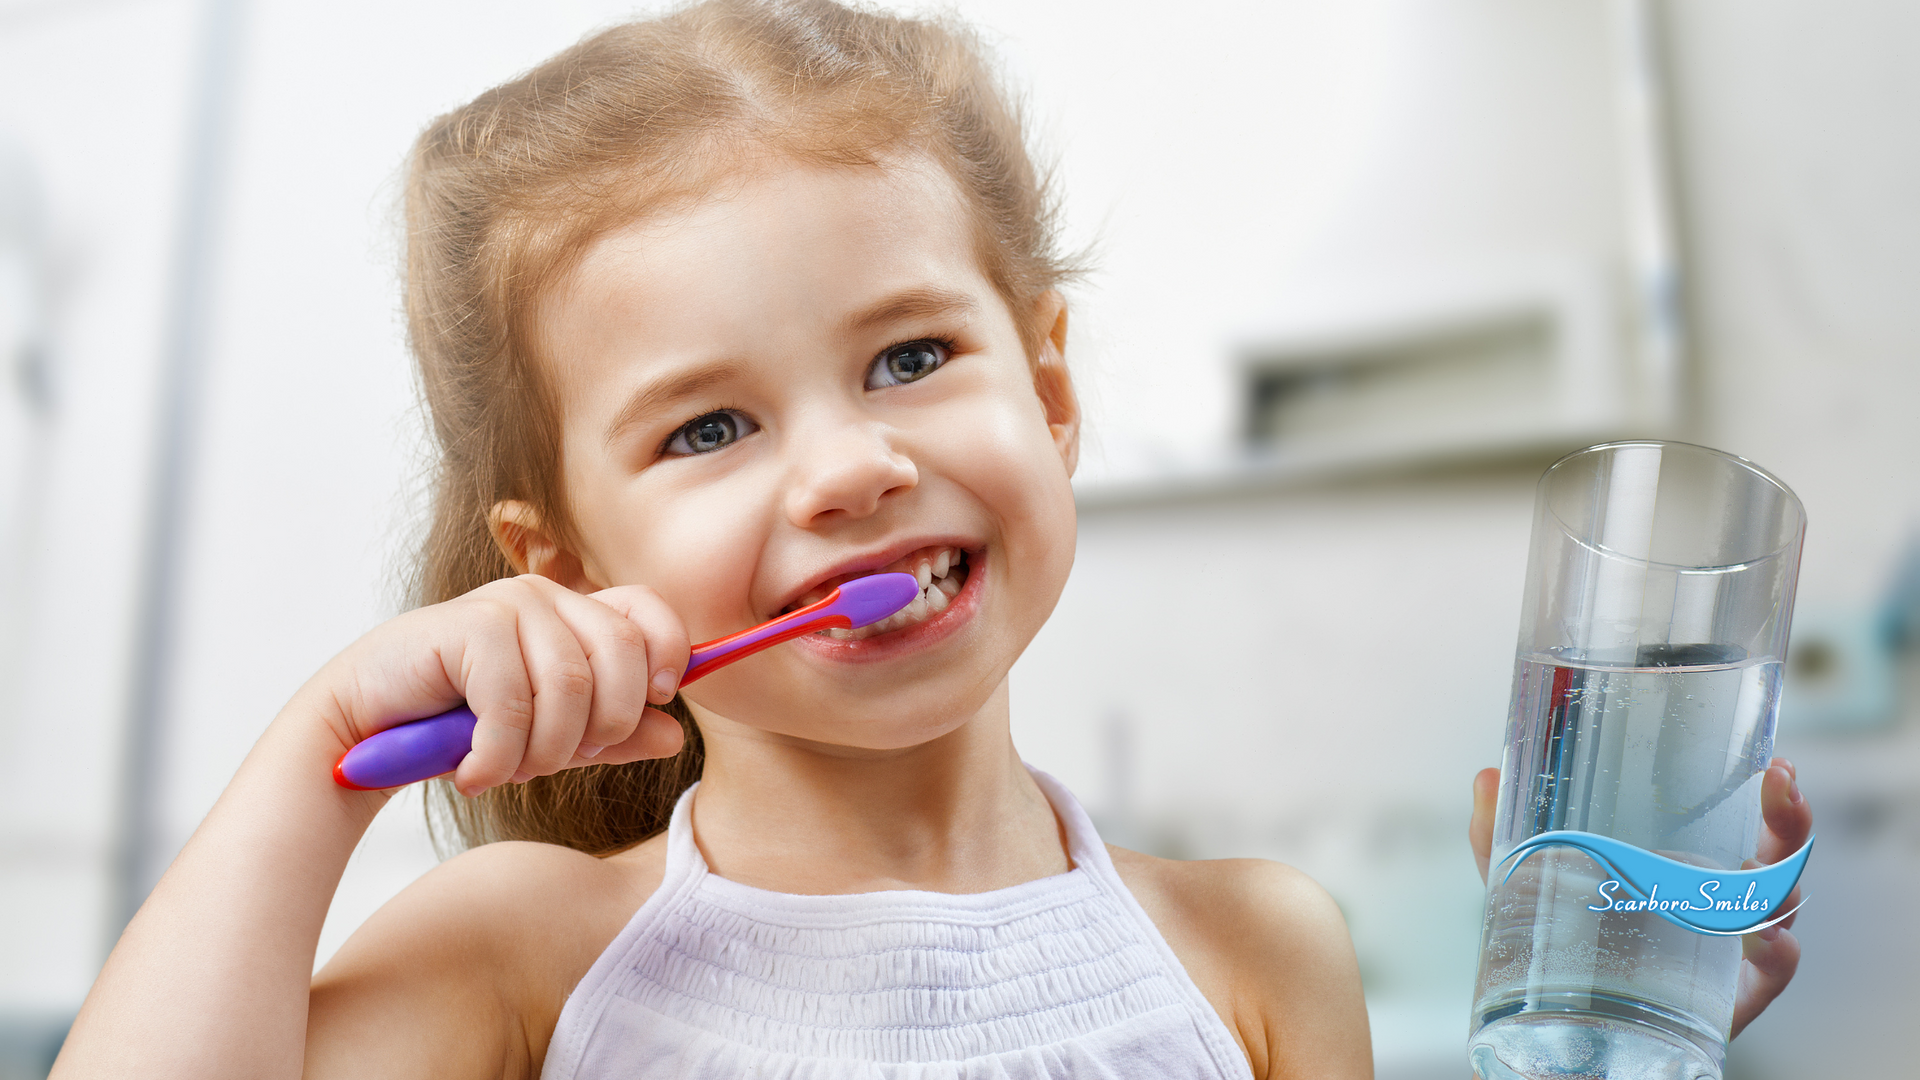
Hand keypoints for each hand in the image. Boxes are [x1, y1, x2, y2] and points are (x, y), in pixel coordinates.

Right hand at [316, 575, 688, 795]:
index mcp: (574, 615)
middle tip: (559, 761)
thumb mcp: (549, 738)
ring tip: (508, 772)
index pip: (650, 613)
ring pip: (571, 687)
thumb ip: (611, 737)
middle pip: (623, 654)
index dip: (668, 656)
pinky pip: (513, 704)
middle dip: (603, 726)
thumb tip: (675, 737)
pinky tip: (473, 774)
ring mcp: (506, 606)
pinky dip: (498, 757)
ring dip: (544, 752)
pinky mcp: (468, 626)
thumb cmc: (459, 728)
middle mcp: (545, 598)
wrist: (363, 731)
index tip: (655, 702)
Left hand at [1468, 757, 1811, 1038]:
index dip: (1772, 797)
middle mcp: (1715, 908)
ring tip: (1758, 864)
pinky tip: (1768, 939)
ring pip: (1777, 913)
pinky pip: (1767, 980)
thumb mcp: (1527, 888)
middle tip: (1781, 785)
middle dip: (1789, 821)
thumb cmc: (1558, 950)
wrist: (1564, 1035)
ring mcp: (1723, 955)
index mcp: (1688, 871)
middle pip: (1776, 859)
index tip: (1777, 765)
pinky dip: (1776, 956)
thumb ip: (1502, 838)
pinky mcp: (1723, 1003)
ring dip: (1781, 883)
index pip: (1745, 826)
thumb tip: (1485, 775)